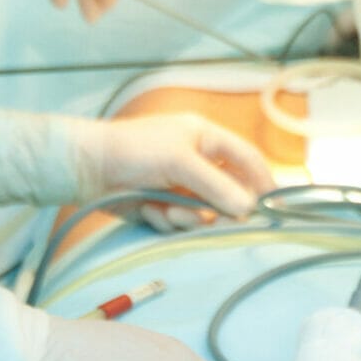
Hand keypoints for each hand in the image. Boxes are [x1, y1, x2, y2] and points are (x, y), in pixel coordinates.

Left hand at [72, 114, 275, 224]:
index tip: (273, 206)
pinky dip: (167, 220)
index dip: (262, 181)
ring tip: (167, 212)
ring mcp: (180, 185)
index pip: (246, 159)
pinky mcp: (163, 205)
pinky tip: (148, 210)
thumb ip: (217, 185)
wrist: (87, 167)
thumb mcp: (180, 162)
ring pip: (204, 213)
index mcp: (205, 138)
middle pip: (228, 193)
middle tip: (212, 222)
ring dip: (188, 217)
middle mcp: (197, 161)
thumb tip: (249, 208)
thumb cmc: (134, 150)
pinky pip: (180, 222)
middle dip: (218, 209)